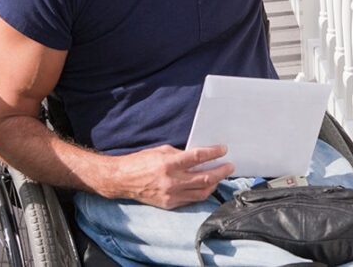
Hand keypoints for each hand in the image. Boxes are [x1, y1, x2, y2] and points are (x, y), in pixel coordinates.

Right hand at [110, 144, 233, 208]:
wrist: (123, 180)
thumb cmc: (141, 162)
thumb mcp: (161, 151)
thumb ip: (181, 154)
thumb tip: (200, 156)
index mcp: (169, 164)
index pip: (198, 157)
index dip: (214, 153)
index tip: (223, 150)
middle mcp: (171, 181)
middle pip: (204, 178)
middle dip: (221, 171)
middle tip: (229, 166)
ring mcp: (171, 195)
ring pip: (201, 192)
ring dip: (214, 184)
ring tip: (220, 177)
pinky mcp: (169, 204)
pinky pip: (191, 200)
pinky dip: (201, 192)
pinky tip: (206, 186)